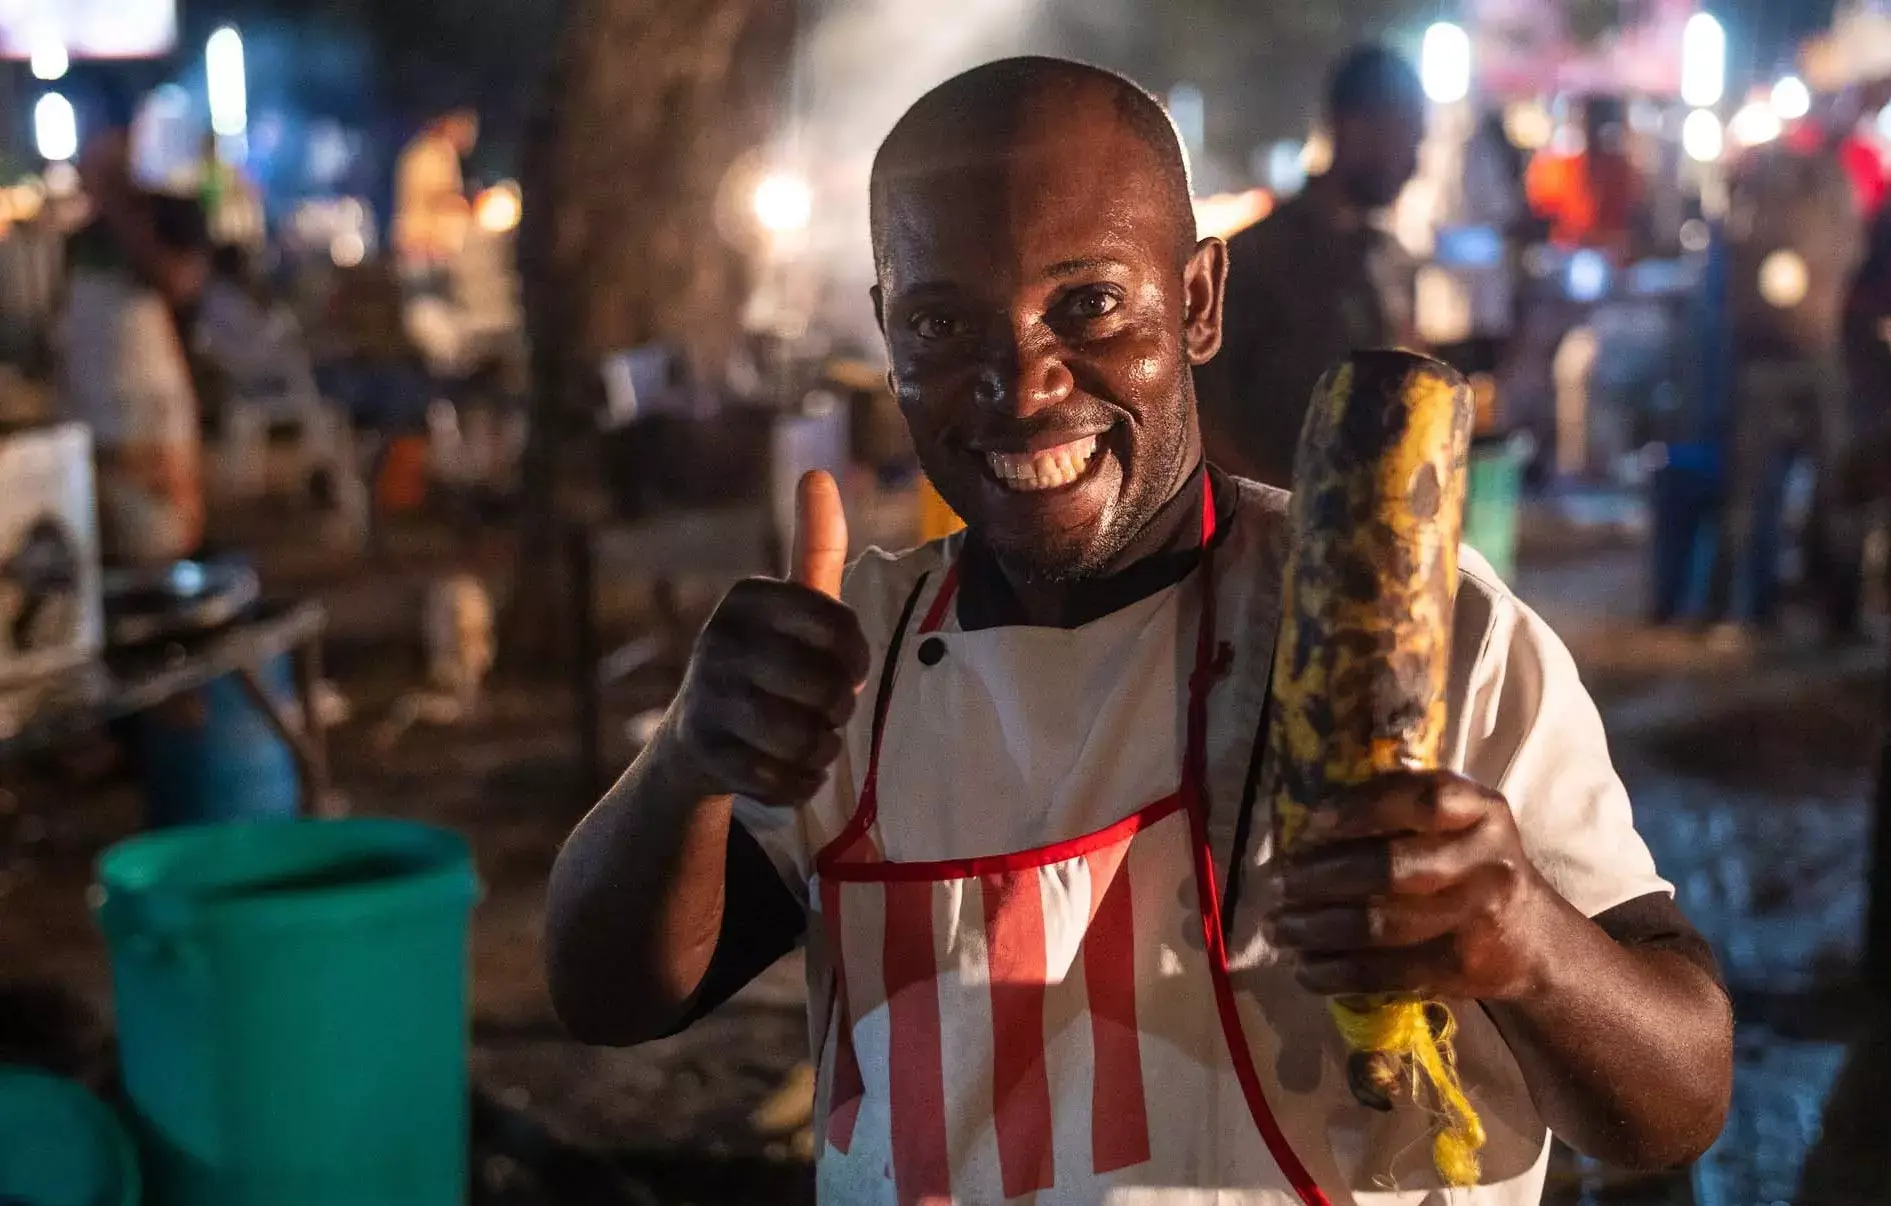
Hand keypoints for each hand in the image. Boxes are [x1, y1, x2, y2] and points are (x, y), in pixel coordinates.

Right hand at [662, 471, 869, 806]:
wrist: (694, 739)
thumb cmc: (765, 662)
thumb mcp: (790, 604)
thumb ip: (815, 545)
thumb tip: (818, 472)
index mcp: (747, 598)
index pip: (840, 628)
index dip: (855, 658)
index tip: (846, 666)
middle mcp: (720, 641)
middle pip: (828, 690)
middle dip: (838, 709)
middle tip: (822, 708)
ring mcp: (709, 699)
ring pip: (810, 739)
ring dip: (822, 748)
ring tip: (807, 737)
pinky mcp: (707, 754)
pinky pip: (788, 780)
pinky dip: (801, 782)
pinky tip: (784, 767)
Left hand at [1264, 771, 1557, 1002]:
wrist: (1532, 940)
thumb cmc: (1467, 864)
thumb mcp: (1456, 823)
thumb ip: (1401, 812)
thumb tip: (1306, 826)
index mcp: (1480, 811)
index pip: (1423, 800)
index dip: (1362, 809)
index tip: (1312, 822)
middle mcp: (1485, 862)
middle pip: (1392, 869)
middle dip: (1321, 877)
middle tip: (1276, 884)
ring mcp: (1476, 918)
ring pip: (1382, 925)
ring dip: (1317, 929)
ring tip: (1277, 927)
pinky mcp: (1459, 969)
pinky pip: (1387, 973)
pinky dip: (1337, 972)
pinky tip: (1304, 969)